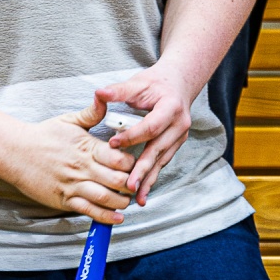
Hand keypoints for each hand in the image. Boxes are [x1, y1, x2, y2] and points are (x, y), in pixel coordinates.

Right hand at [0, 112, 136, 220]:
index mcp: (88, 148)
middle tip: (135, 185)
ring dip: (122, 202)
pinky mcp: (64, 200)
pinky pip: (89, 210)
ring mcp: (74, 185)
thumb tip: (106, 97)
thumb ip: (93, 112)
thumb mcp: (70, 120)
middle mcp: (83, 168)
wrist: (15, 152)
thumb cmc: (44, 136)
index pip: (120, 159)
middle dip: (131, 185)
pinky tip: (117, 218)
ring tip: (127, 201)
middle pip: (118, 181)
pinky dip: (106, 216)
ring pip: (106, 198)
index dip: (133, 164)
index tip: (135, 165)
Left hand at [90, 61, 202, 196]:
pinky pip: (163, 161)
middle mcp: (180, 124)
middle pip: (158, 149)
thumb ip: (119, 91)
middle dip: (142, 169)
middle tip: (128, 185)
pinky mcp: (176, 144)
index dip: (132, 136)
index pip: (150, 127)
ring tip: (136, 196)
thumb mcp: (138, 83)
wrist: (179, 83)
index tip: (113, 144)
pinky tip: (143, 190)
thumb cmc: (156, 83)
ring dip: (149, 178)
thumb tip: (99, 93)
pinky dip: (152, 175)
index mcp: (171, 107)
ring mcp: (180, 136)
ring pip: (162, 160)